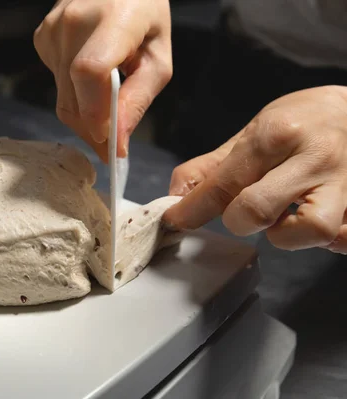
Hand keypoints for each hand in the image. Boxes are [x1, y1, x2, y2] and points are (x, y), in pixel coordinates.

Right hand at [33, 0, 171, 161]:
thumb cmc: (144, 17)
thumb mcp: (158, 57)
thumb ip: (138, 99)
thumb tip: (116, 141)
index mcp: (113, 17)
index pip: (90, 72)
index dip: (96, 113)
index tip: (111, 142)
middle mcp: (73, 22)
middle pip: (73, 97)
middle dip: (93, 130)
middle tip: (113, 147)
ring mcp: (52, 30)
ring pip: (62, 98)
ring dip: (85, 116)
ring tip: (107, 110)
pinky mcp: (42, 39)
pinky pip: (57, 85)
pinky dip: (75, 96)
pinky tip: (91, 80)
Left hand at [164, 86, 346, 253]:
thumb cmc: (300, 123)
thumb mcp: (251, 133)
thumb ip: (210, 167)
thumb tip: (177, 195)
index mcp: (279, 134)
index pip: (224, 184)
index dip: (193, 208)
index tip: (177, 220)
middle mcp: (315, 157)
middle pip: (257, 210)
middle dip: (238, 219)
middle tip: (242, 210)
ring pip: (313, 230)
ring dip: (287, 234)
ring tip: (283, 217)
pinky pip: (345, 238)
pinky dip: (326, 241)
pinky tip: (312, 221)